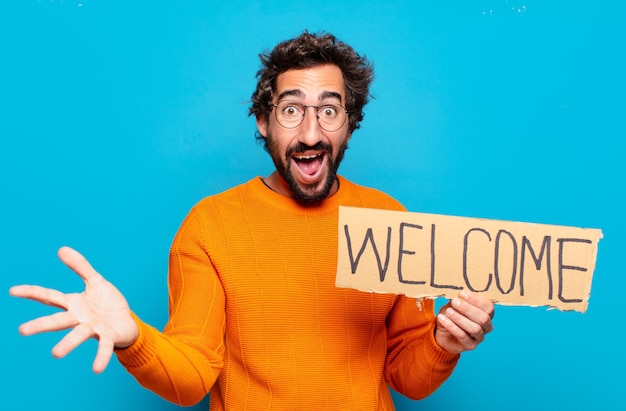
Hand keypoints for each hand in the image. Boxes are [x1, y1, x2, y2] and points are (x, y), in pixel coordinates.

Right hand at [9, 246, 138, 372]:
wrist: (127, 321)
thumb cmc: (107, 303)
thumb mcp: (95, 280)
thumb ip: (80, 266)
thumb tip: (61, 249)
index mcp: (73, 304)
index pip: (49, 297)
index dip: (32, 293)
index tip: (13, 291)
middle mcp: (79, 318)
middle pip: (57, 321)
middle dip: (41, 325)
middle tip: (22, 330)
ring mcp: (92, 329)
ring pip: (77, 335)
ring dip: (67, 344)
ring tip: (56, 354)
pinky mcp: (107, 336)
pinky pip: (103, 347)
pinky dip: (100, 357)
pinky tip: (96, 369)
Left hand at [434, 290, 493, 353]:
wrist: (441, 333)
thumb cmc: (451, 316)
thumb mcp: (453, 305)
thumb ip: (457, 299)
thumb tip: (457, 292)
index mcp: (486, 313)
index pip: (488, 307)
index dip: (476, 300)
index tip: (462, 294)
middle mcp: (486, 326)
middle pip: (484, 318)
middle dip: (468, 309)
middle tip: (454, 302)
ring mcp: (479, 337)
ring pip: (474, 328)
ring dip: (460, 318)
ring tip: (448, 311)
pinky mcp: (470, 345)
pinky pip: (462, 336)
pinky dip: (451, 326)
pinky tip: (442, 319)